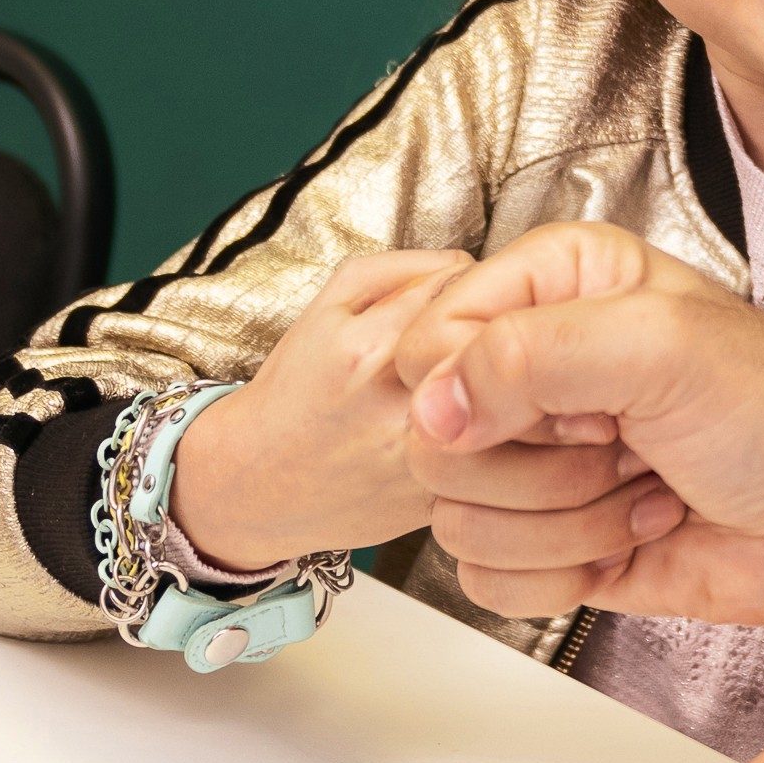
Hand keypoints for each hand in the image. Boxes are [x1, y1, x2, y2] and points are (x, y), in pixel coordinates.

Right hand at [162, 248, 469, 573]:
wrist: (258, 484)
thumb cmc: (296, 391)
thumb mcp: (326, 308)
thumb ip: (398, 270)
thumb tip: (468, 264)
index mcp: (370, 348)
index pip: (466, 284)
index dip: (465, 287)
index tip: (454, 303)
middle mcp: (403, 405)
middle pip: (493, 340)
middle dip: (487, 333)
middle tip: (466, 343)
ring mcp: (426, 459)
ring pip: (504, 397)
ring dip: (498, 385)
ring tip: (470, 385)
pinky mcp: (442, 498)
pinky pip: (498, 451)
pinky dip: (493, 434)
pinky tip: (465, 430)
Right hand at [395, 223, 763, 655]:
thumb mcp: (666, 348)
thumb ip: (533, 354)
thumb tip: (431, 408)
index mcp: (555, 285)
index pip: (429, 337)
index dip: (482, 386)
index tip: (579, 401)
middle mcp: (533, 364)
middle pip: (431, 437)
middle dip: (539, 464)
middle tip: (625, 445)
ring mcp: (534, 457)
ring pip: (457, 513)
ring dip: (565, 522)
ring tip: (644, 487)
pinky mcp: (542, 537)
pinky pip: (485, 575)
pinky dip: (563, 573)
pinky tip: (634, 534)